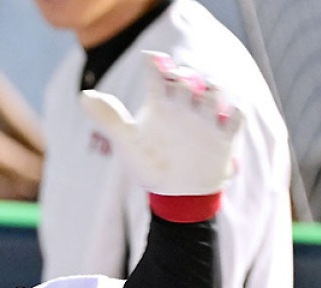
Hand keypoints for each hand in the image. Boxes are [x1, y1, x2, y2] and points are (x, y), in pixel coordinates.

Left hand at [80, 51, 242, 195]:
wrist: (174, 194)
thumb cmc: (149, 163)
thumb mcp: (127, 141)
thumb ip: (109, 118)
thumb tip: (83, 95)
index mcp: (161, 105)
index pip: (159, 74)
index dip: (156, 64)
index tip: (150, 61)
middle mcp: (184, 108)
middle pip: (190, 80)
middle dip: (186, 76)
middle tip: (177, 79)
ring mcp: (205, 121)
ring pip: (215, 93)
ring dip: (211, 90)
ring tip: (203, 94)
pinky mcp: (223, 139)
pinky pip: (236, 119)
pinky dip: (234, 114)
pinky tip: (224, 116)